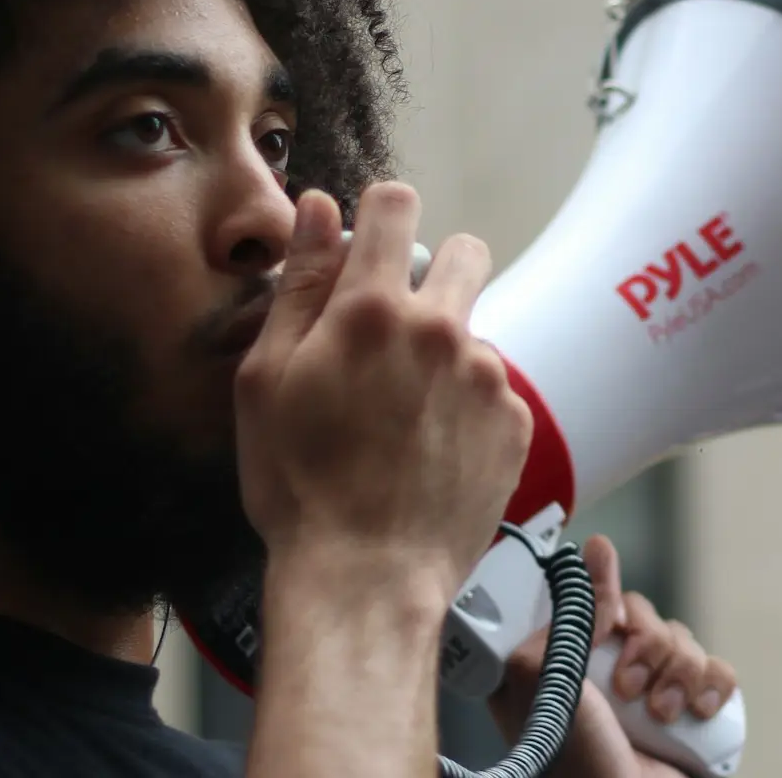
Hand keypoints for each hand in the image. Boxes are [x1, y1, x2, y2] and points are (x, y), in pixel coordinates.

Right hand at [233, 182, 531, 594]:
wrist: (366, 577)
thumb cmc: (300, 487)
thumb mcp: (266, 380)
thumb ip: (299, 285)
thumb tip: (317, 208)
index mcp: (373, 310)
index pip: (396, 204)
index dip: (380, 215)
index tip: (370, 244)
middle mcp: (442, 331)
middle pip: (466, 251)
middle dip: (436, 273)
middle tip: (399, 328)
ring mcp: (486, 377)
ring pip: (475, 330)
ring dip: (447, 353)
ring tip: (404, 415)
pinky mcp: (514, 422)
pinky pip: (494, 389)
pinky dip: (469, 407)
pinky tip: (432, 450)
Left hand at [487, 535, 739, 777]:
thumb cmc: (570, 758)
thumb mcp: (545, 678)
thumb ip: (568, 612)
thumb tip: (598, 551)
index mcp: (563, 659)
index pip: (592, 598)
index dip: (606, 596)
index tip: (610, 615)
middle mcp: (606, 670)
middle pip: (645, 614)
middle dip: (645, 645)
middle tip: (627, 687)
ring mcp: (653, 689)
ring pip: (684, 639)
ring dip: (677, 674)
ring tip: (659, 716)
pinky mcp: (692, 709)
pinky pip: (718, 670)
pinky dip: (712, 687)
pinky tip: (696, 713)